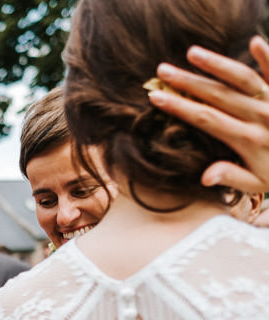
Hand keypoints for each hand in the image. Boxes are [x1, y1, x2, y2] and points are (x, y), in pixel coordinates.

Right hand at [149, 36, 268, 192]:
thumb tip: (205, 177)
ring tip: (192, 53)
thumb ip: (232, 177)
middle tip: (162, 71)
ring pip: (242, 79)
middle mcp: (260, 116)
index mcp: (247, 139)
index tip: (156, 97)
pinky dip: (267, 57)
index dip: (179, 107)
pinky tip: (254, 42)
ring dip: (217, 64)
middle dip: (187, 82)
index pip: (205, 119)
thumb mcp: (258, 183)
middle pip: (217, 95)